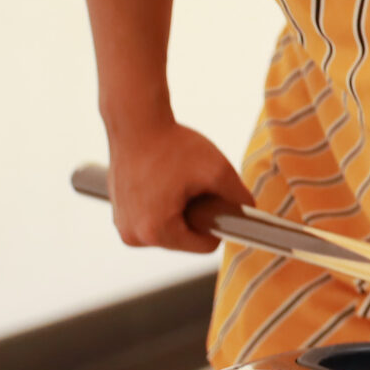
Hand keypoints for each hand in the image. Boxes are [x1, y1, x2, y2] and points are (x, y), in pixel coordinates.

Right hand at [102, 118, 251, 251]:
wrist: (136, 123)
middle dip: (196, 215)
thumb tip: (250, 215)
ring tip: (175, 182)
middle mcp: (134, 236)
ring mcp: (123, 227)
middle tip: (192, 185)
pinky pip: (154, 220)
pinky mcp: (119, 215)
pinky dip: (163, 206)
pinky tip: (163, 182)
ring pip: (171, 230)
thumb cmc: (172, 145)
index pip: (204, 246)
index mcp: (156, 232)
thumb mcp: (218, 170)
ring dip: (180, 210)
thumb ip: (239, 198)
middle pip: (186, 239)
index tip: (215, 199)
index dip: (218, 223)